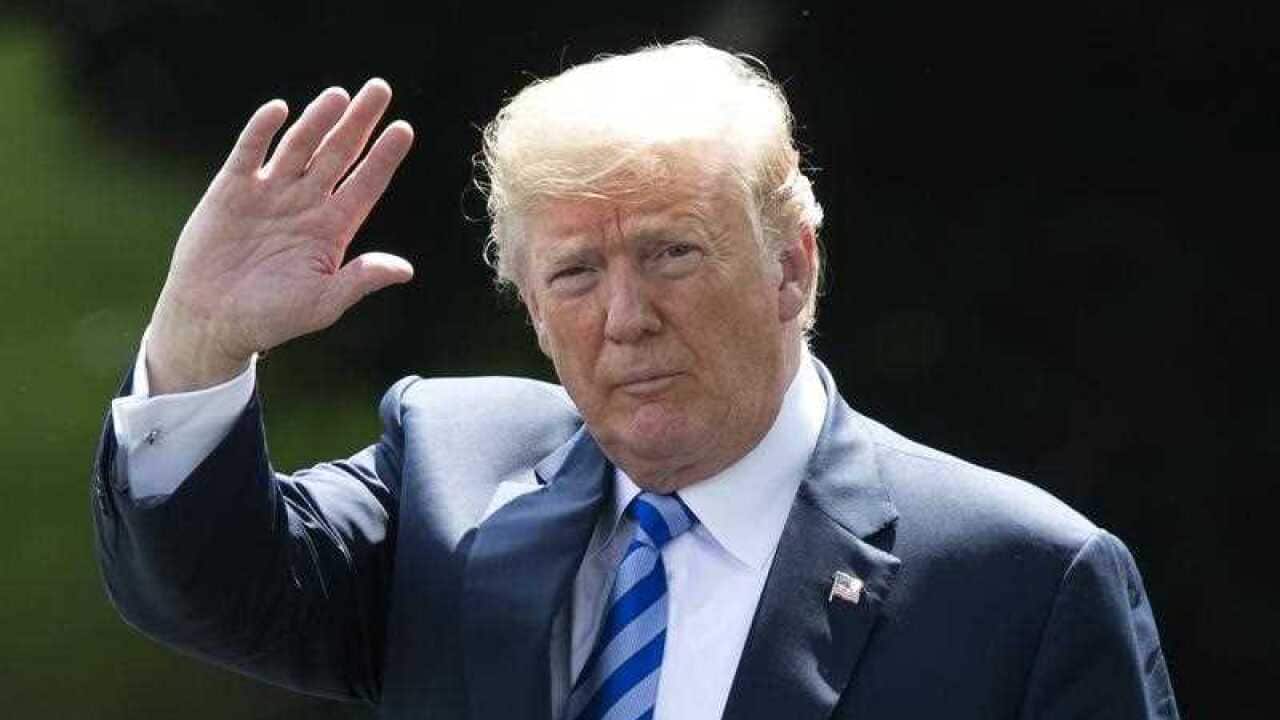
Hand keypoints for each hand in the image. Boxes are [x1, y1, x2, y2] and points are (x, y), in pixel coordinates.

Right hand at [146, 79, 414, 393]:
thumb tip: (405, 270)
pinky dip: (262, 131)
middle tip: (380, 89)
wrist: (211, 321)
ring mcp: (269, 193)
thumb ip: (360, 279)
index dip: (384, 157)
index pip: (365, 184)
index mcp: (332, 229)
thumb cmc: (271, 318)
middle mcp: (305, 203)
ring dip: (318, 119)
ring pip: (299, 146)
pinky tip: (279, 110)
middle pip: (338, 154)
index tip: (404, 130)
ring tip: (340, 96)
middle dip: (359, 122)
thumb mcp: (323, 302)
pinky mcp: (231, 190)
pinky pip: (249, 153)